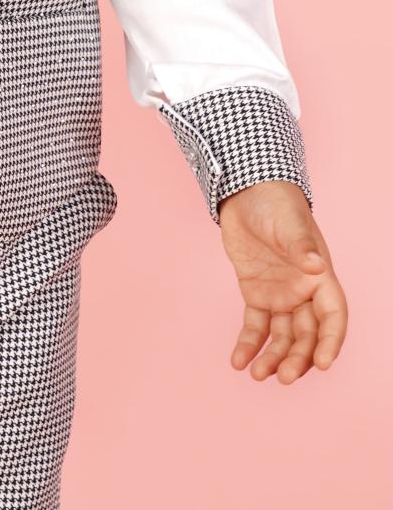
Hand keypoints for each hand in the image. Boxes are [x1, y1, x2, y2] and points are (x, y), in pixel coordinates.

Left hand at [217, 180, 346, 382]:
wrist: (246, 193)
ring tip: (257, 374)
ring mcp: (280, 295)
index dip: (331, 341)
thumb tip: (316, 266)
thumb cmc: (276, 204)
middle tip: (283, 378)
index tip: (323, 364)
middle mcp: (303, 292)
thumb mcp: (289, 223)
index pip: (333, 317)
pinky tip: (238, 361)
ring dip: (273, 358)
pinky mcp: (257, 294)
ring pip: (281, 336)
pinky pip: (256, 325)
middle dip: (298, 358)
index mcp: (320, 278)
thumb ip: (301, 246)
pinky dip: (249, 344)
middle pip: (307, 334)